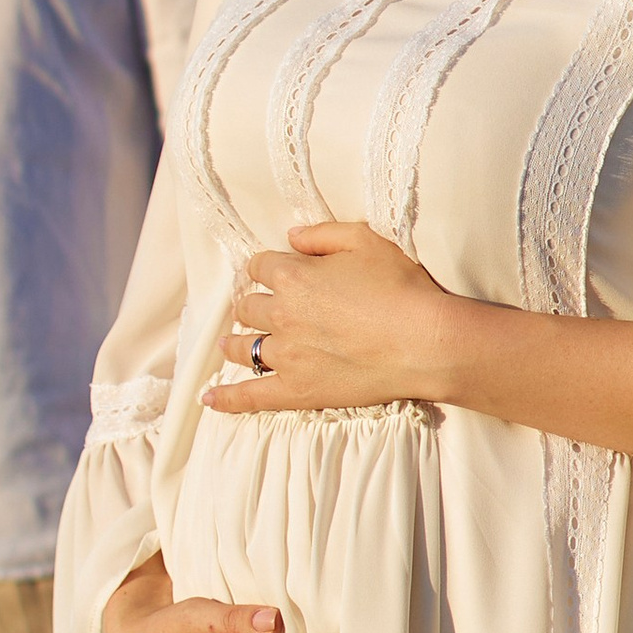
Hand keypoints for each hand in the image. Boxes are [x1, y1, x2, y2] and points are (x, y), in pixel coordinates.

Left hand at [204, 218, 459, 418]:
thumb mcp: (366, 241)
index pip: (261, 265)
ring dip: (235, 342)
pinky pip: (250, 397)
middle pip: (249, 306)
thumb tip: (291, 235)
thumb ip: (323, 234)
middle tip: (258, 307)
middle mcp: (281, 314)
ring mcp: (286, 356)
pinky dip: (226, 399)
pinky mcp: (296, 391)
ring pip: (244, 348)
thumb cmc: (402, 288)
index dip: (267, 266)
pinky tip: (208, 398)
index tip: (273, 270)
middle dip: (252, 303)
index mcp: (293, 275)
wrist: (424, 343)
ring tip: (231, 344)